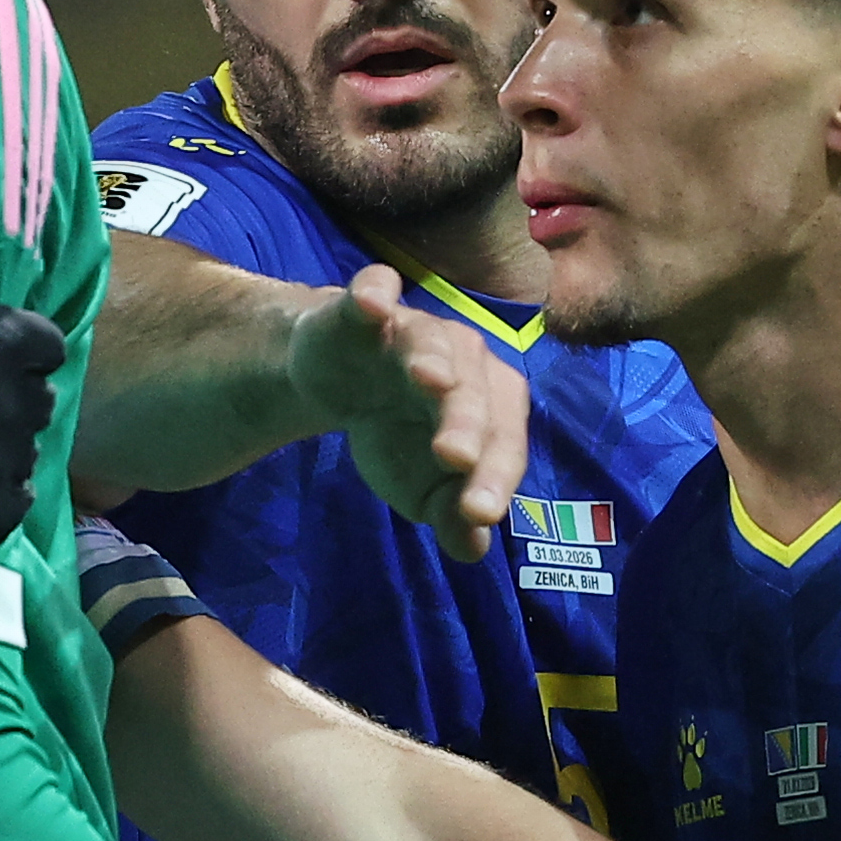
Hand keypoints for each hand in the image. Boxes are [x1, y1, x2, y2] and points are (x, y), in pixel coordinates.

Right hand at [290, 265, 525, 561]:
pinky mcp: (364, 310)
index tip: (477, 515)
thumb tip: (473, 549)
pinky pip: (374, 292)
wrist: (338, 382)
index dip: (493, 479)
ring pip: (432, 342)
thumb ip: (450, 515)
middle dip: (465, 424)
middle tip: (454, 459)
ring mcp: (415, 331)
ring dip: (433, 359)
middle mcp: (464, 362)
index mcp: (490, 406)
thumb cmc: (398, 434)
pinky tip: (373, 306)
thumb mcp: (421, 487)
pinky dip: (374, 294)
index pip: (503, 444)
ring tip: (429, 379)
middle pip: (474, 392)